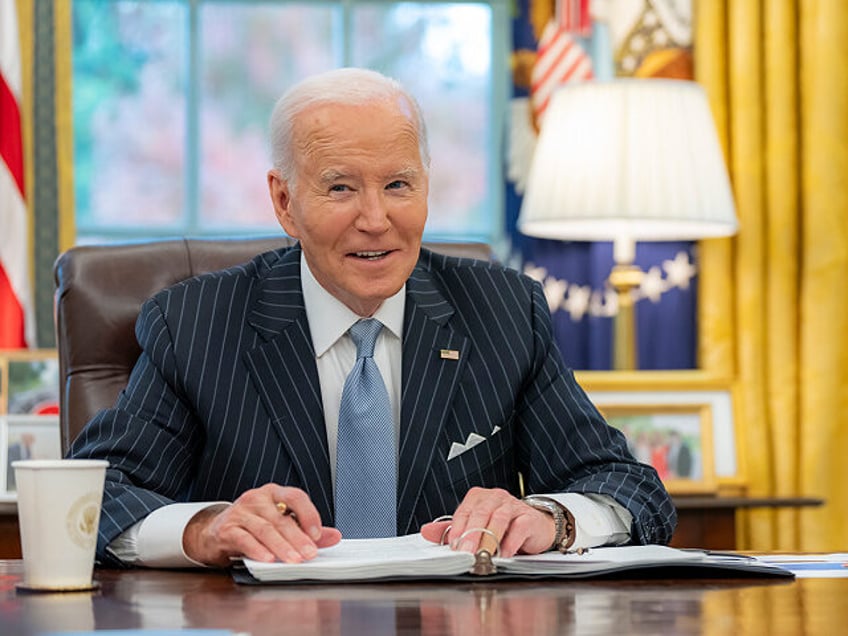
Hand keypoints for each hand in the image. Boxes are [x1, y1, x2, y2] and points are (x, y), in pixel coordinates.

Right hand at [183, 484, 341, 566]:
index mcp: (274, 493)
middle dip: (298, 537)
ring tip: (293, 560)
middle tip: (309, 554)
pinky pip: (244, 539)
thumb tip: (334, 536)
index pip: (295, 496)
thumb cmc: (252, 525)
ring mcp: (240, 512)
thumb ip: (306, 529)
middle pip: (281, 518)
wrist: (214, 531)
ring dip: (281, 546)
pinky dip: (257, 550)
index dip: (308, 514)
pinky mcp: (226, 529)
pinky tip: (268, 559)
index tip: (317, 534)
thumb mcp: (280, 523)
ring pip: (264, 529)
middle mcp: (257, 498)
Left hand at [419, 487, 554, 557]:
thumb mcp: (474, 526)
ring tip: (483, 554)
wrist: (534, 526)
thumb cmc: (502, 526)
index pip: (464, 511)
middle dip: (471, 535)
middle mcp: (495, 497)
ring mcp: (512, 505)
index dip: (457, 529)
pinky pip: (518, 528)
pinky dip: (510, 542)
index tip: (453, 546)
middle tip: (466, 552)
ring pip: (499, 519)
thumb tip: (427, 531)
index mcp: (478, 497)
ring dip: (489, 538)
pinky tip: (504, 553)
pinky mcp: (529, 517)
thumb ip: (451, 529)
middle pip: (480, 514)